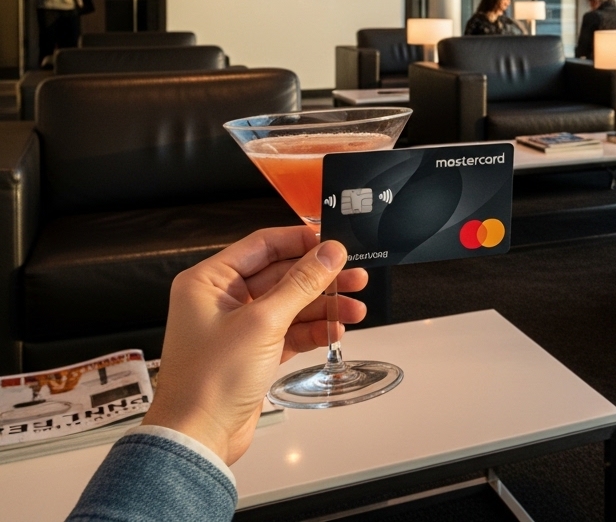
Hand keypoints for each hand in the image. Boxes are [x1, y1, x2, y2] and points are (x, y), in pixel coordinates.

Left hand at [141, 227, 368, 464]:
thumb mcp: (263, 322)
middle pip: (282, 276)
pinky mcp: (253, 352)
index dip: (301, 242)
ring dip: (324, 306)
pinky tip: (336, 330)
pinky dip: (314, 330)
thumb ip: (301, 284)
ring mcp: (239, 327)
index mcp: (209, 281)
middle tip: (355, 278)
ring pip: (291, 305)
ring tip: (356, 309)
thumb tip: (330, 252)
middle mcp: (221, 300)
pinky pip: (290, 331)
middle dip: (321, 279)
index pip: (262, 246)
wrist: (198, 436)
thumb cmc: (210, 379)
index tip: (335, 243)